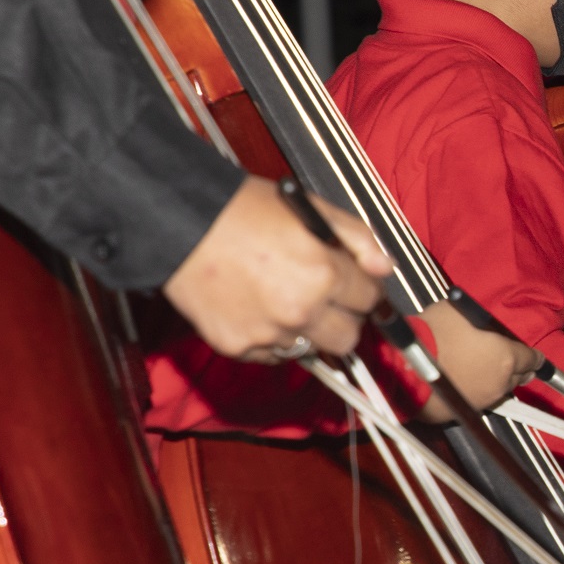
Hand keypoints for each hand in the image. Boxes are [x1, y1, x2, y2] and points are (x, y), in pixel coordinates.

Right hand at [164, 175, 388, 359]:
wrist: (179, 222)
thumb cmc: (243, 210)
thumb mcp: (311, 208)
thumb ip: (357, 238)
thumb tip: (384, 268)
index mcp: (324, 273)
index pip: (371, 301)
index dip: (362, 289)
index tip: (350, 282)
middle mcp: (301, 309)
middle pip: (349, 339)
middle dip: (342, 319)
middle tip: (322, 296)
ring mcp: (269, 333)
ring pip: (312, 350)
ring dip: (307, 331)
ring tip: (283, 299)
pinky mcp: (238, 346)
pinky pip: (272, 355)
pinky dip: (271, 338)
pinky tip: (256, 307)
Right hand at [413, 299, 540, 418]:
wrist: (403, 368)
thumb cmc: (432, 333)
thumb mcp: (456, 311)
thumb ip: (477, 320)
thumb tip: (477, 323)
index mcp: (506, 356)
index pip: (533, 359)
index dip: (533, 356)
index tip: (533, 355)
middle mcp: (501, 382)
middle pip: (520, 377)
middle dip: (518, 368)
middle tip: (511, 361)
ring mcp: (484, 401)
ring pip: (501, 391)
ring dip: (498, 380)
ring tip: (487, 371)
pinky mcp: (467, 412)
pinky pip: (479, 400)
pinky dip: (477, 391)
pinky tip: (467, 383)